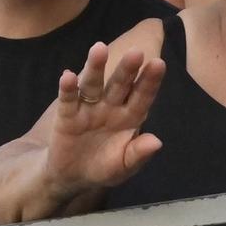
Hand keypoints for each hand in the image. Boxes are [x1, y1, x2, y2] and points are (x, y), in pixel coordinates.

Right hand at [43, 43, 165, 201]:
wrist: (72, 177)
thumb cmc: (104, 167)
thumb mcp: (124, 166)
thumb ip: (138, 154)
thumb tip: (156, 142)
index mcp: (129, 117)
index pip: (142, 96)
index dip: (150, 81)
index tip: (158, 64)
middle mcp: (110, 106)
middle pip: (119, 84)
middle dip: (127, 69)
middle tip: (136, 52)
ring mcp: (88, 108)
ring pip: (93, 84)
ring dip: (95, 67)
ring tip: (99, 49)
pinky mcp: (67, 115)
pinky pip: (68, 100)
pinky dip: (68, 88)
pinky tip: (68, 76)